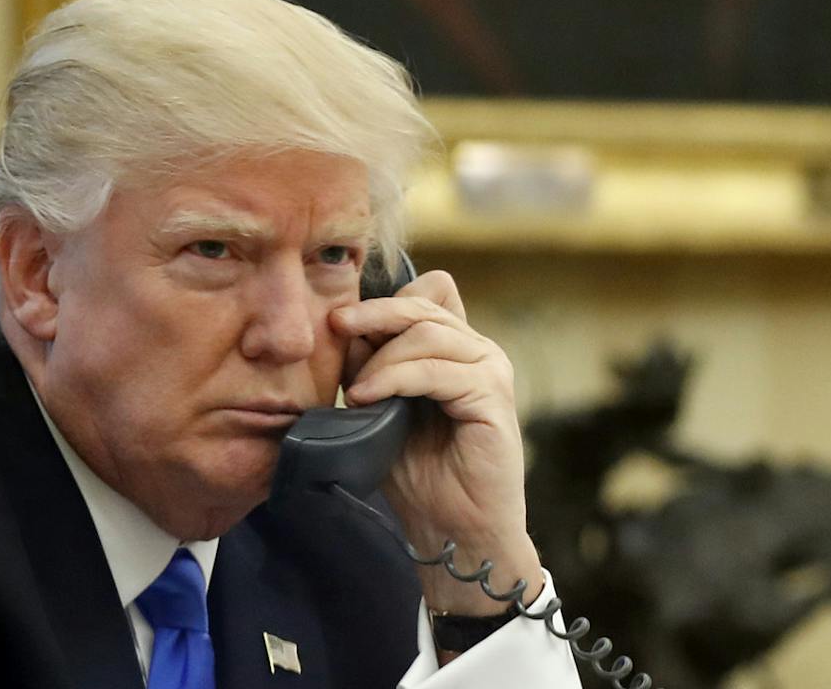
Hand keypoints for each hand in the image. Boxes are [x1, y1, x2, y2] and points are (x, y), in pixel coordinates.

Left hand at [330, 270, 542, 618]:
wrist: (455, 535)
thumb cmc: (421, 478)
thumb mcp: (384, 411)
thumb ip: (373, 368)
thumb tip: (344, 330)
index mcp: (457, 348)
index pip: (426, 295)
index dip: (384, 301)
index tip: (340, 320)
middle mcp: (479, 350)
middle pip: (423, 306)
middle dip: (374, 313)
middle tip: (336, 325)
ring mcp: (491, 370)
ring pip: (428, 334)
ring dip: (382, 357)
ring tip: (354, 390)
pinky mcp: (494, 396)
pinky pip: (436, 370)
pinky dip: (396, 377)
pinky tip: (368, 397)